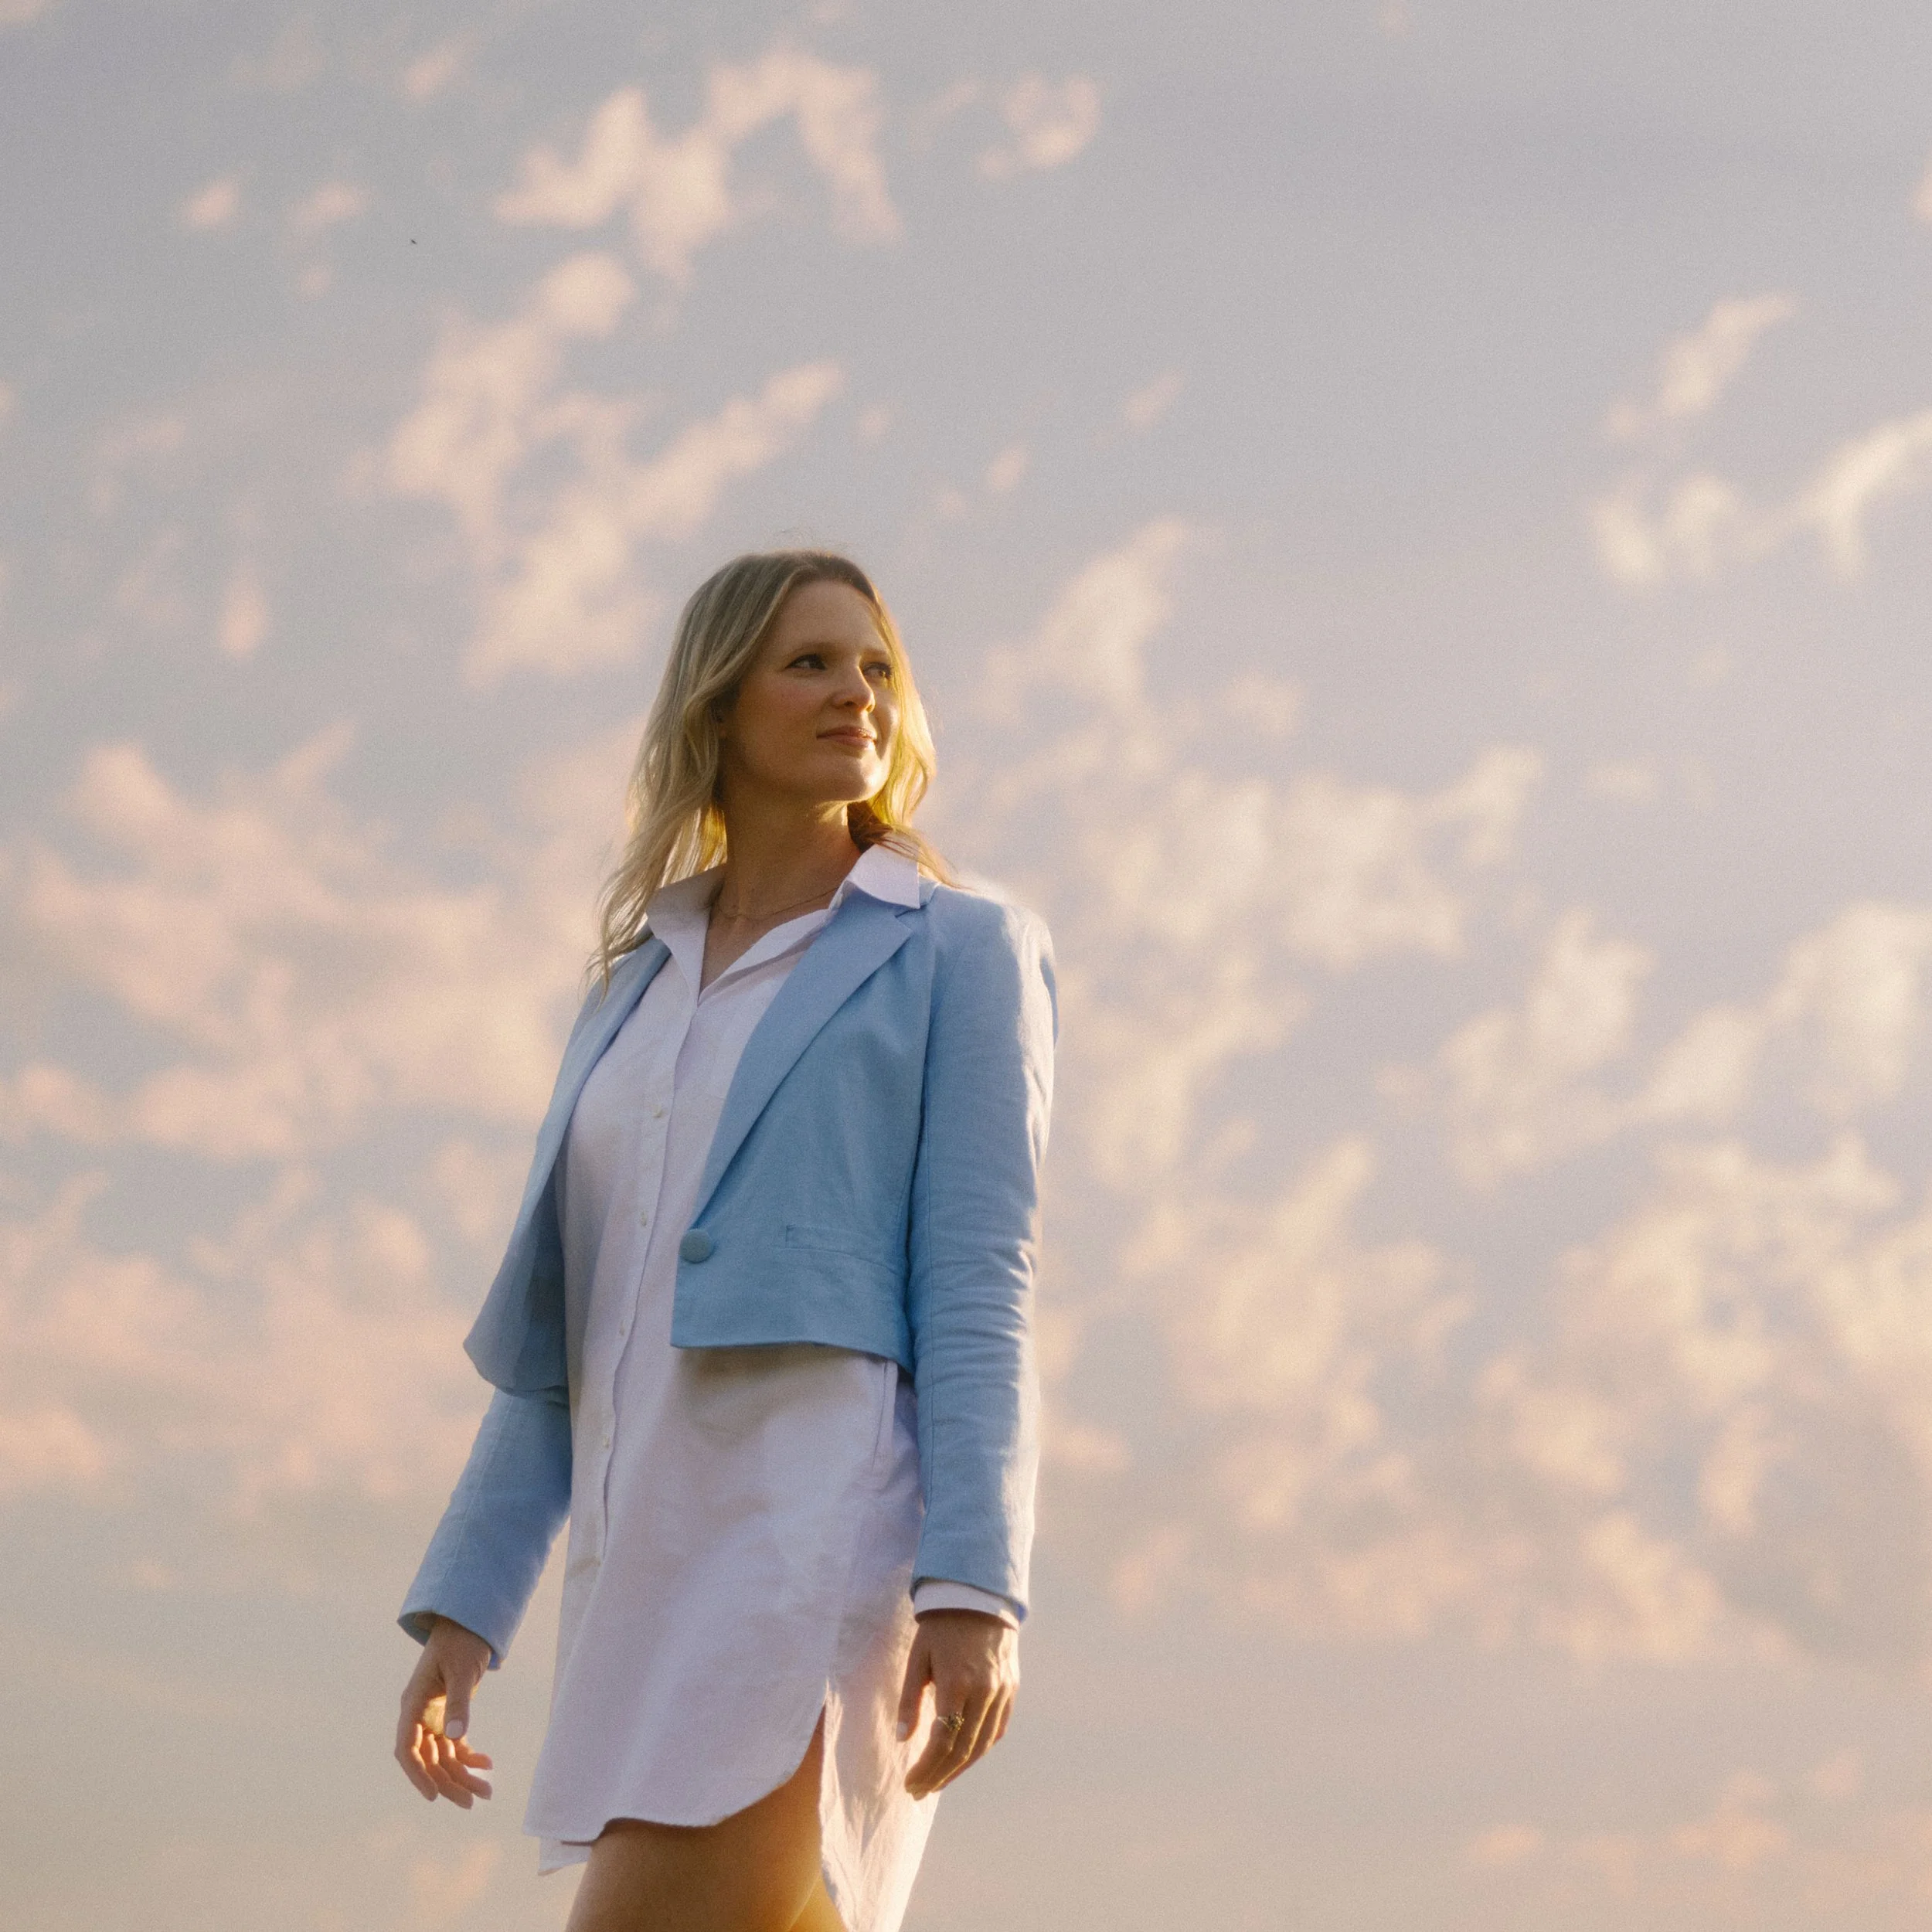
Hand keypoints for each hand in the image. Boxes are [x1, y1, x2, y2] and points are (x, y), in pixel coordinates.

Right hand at [395, 1616, 495, 1805]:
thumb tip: (454, 1736)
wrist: (469, 1624)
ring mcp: (433, 1717)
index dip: (417, 1774)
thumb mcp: (461, 1670)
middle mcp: (419, 1715)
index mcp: (413, 1703)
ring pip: (443, 1756)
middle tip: (473, 1802)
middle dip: (448, 1782)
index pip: (407, 1747)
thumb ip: (458, 1702)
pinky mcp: (448, 1715)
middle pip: (428, 1759)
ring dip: (462, 1775)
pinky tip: (487, 1765)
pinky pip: (454, 1745)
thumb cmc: (461, 1642)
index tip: (434, 1795)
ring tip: (487, 1793)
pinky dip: (469, 1756)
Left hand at [895, 1608, 1017, 1799]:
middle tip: (919, 1791)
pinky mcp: (1011, 1689)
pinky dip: (980, 1749)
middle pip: (962, 1750)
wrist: (977, 1598)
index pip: (942, 1741)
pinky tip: (964, 1759)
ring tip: (938, 1782)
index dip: (926, 1768)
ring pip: (982, 1744)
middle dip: (939, 1775)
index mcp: (956, 1683)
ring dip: (959, 1769)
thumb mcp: (917, 1658)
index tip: (910, 1784)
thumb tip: (902, 1739)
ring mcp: (1001, 1691)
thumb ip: (909, 1700)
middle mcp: (983, 1691)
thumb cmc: (939, 1627)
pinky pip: (997, 1730)